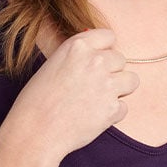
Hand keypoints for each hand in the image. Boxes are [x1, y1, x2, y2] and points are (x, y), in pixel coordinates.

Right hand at [0, 29, 138, 165]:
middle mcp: (95, 61)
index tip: (97, 60)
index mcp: (77, 46)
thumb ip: (77, 57)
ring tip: (97, 99)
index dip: (103, 49)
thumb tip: (99, 54)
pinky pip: (124, 106)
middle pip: (120, 59)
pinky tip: (92, 116)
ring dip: (119, 89)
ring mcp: (107, 84)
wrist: (35, 130)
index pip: (108, 36)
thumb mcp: (53, 65)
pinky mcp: (113, 108)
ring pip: (131, 80)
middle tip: (92, 85)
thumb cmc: (37, 99)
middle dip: (111, 71)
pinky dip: (112, 112)